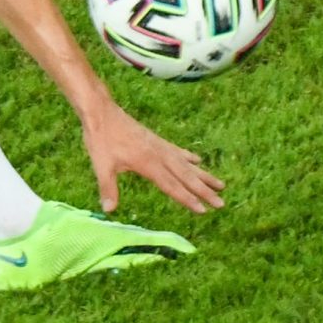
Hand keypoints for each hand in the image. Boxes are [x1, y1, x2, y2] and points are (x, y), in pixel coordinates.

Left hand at [80, 104, 225, 214]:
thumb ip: (107, 187)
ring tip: (221, 185)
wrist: (101, 112)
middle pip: (186, 176)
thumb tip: (109, 210)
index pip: (172, 186)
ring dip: (203, 175)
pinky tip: (198, 160)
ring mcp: (159, 146)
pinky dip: (189, 157)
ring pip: (186, 164)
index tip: (203, 210)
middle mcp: (159, 155)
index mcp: (148, 164)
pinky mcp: (156, 140)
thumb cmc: (100, 139)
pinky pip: (177, 151)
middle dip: (204, 191)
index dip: (187, 199)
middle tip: (221, 203)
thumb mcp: (101, 165)